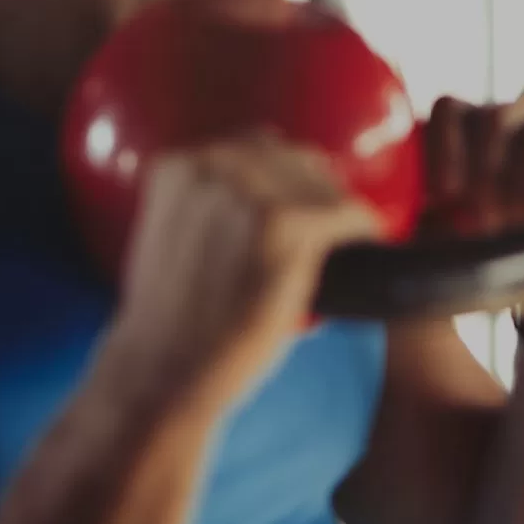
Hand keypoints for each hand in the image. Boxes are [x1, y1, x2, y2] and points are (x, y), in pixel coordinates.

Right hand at [98, 130, 386, 418]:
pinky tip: (362, 252)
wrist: (160, 373)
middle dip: (315, 198)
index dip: (289, 184)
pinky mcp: (287, 223)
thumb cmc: (172, 320)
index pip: (259, 150)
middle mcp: (212, 164)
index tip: (305, 211)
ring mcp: (249, 190)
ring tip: (339, 253)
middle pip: (296, 160)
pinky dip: (362, 234)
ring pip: (324, 188)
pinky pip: (348, 216)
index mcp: (180, 164)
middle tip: (328, 238)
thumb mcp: (175, 238)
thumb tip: (272, 197)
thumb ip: (213, 207)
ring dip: (336, 219)